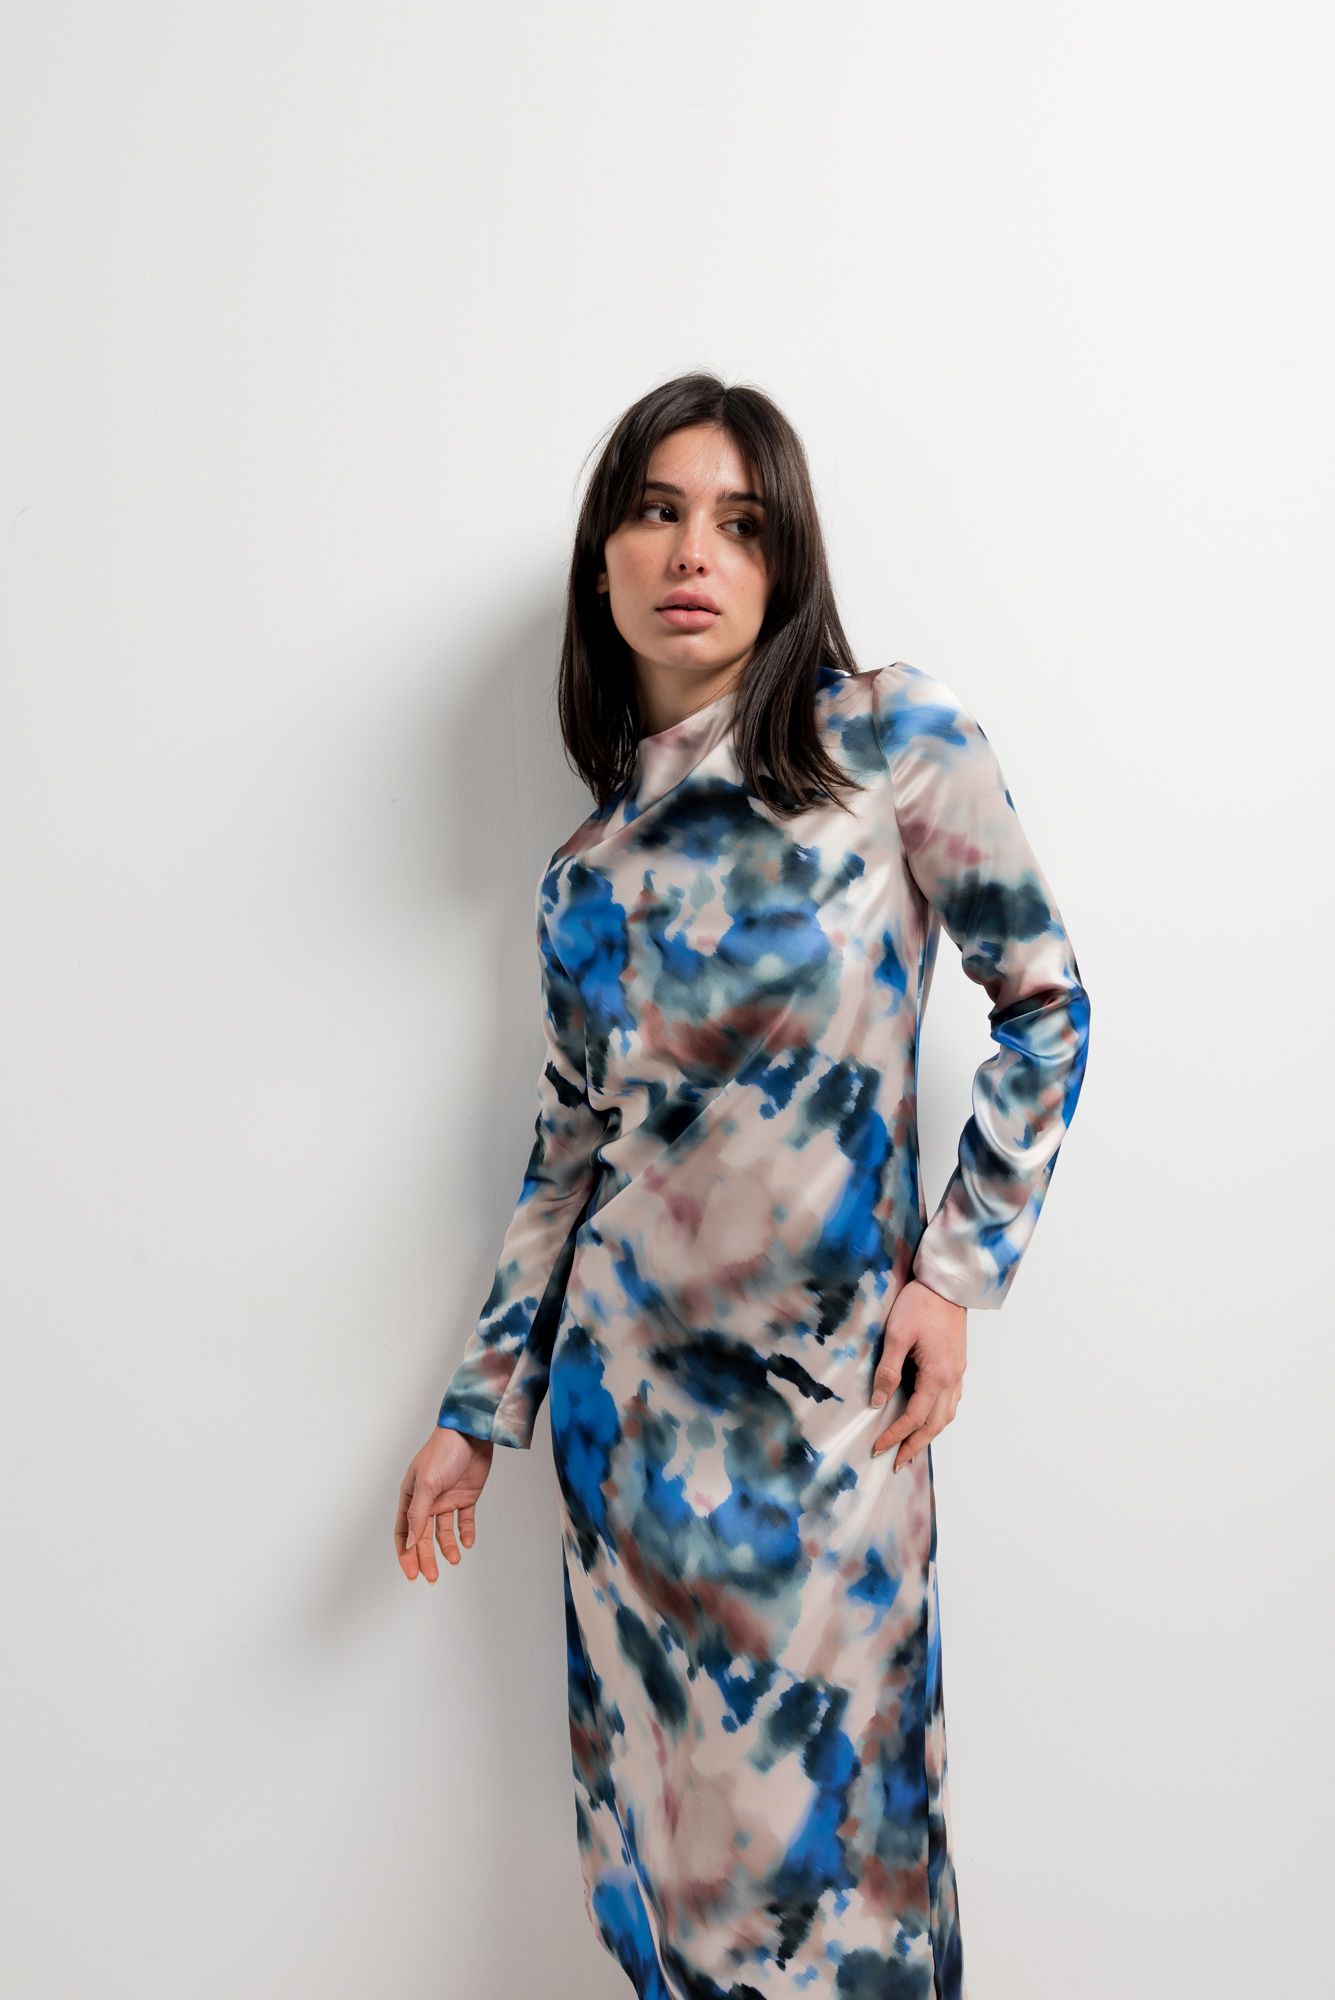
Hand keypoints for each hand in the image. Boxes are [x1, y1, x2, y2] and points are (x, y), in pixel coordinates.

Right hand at [395, 1426, 493, 1580]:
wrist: (472, 1433)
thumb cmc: (443, 1451)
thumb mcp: (427, 1483)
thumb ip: (419, 1514)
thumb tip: (411, 1542)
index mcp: (411, 1496)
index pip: (405, 1531)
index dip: (406, 1553)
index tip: (412, 1573)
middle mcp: (427, 1500)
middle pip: (423, 1536)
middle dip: (426, 1557)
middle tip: (432, 1577)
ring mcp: (447, 1499)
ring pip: (443, 1531)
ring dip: (447, 1547)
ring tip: (454, 1559)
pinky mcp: (466, 1497)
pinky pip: (464, 1520)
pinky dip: (465, 1533)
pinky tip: (467, 1543)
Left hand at [869, 1279, 966, 1469]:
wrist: (946, 1283)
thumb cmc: (920, 1304)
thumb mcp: (897, 1335)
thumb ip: (888, 1371)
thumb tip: (878, 1402)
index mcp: (937, 1375)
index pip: (914, 1417)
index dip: (895, 1436)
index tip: (878, 1448)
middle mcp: (952, 1378)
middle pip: (935, 1424)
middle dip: (915, 1445)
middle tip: (897, 1462)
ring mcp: (958, 1372)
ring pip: (948, 1415)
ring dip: (930, 1434)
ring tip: (912, 1447)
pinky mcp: (958, 1363)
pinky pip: (952, 1400)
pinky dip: (940, 1417)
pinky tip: (929, 1417)